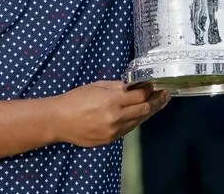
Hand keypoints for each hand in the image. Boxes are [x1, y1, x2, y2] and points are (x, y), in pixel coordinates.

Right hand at [52, 81, 169, 147]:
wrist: (59, 120)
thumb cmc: (75, 99)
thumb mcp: (96, 86)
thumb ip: (116, 87)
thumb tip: (132, 86)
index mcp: (112, 100)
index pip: (140, 95)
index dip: (150, 89)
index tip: (154, 84)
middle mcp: (116, 116)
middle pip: (144, 108)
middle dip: (156, 100)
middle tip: (164, 94)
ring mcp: (114, 130)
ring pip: (139, 120)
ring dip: (149, 111)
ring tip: (158, 103)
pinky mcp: (110, 139)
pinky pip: (129, 129)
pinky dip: (136, 120)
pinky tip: (140, 113)